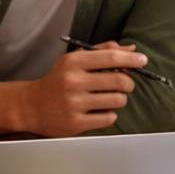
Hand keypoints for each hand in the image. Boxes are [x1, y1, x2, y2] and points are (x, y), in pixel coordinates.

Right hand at [20, 44, 146, 135]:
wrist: (32, 106)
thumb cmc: (58, 80)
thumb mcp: (75, 60)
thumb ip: (103, 52)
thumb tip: (132, 51)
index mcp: (73, 62)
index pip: (111, 57)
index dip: (131, 60)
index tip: (143, 61)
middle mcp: (73, 81)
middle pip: (119, 81)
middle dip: (128, 83)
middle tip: (125, 85)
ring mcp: (74, 104)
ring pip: (117, 100)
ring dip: (119, 99)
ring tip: (109, 98)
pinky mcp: (76, 123)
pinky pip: (109, 118)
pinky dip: (109, 114)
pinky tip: (98, 111)